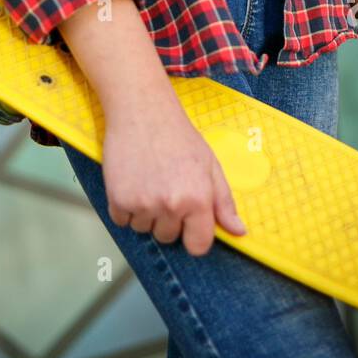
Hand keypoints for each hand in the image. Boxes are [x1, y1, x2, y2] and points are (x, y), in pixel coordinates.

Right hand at [101, 95, 246, 255]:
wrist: (142, 111)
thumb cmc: (178, 136)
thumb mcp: (210, 165)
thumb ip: (224, 202)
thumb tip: (238, 232)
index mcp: (198, 199)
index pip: (198, 246)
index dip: (192, 236)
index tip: (187, 223)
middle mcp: (171, 205)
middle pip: (167, 237)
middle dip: (166, 219)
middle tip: (164, 187)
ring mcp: (143, 203)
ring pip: (143, 229)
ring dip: (144, 213)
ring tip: (147, 181)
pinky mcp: (119, 198)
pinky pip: (121, 221)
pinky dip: (124, 207)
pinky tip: (131, 182)